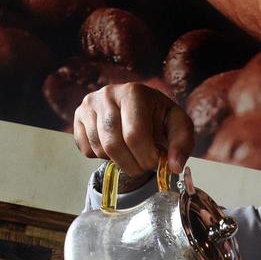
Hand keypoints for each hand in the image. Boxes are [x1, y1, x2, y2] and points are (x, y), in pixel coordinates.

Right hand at [73, 83, 194, 175]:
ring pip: (99, 149)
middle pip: (113, 144)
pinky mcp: (78, 117)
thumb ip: (182, 144)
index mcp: (134, 92)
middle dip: (131, 165)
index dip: (145, 157)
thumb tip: (174, 167)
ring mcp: (89, 105)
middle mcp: (108, 94)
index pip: (134, 134)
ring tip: (130, 154)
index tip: (155, 163)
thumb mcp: (178, 126)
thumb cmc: (159, 118)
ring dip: (118, 161)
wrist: (140, 108)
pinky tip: (115, 147)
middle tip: (143, 166)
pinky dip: (101, 157)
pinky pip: (86, 150)